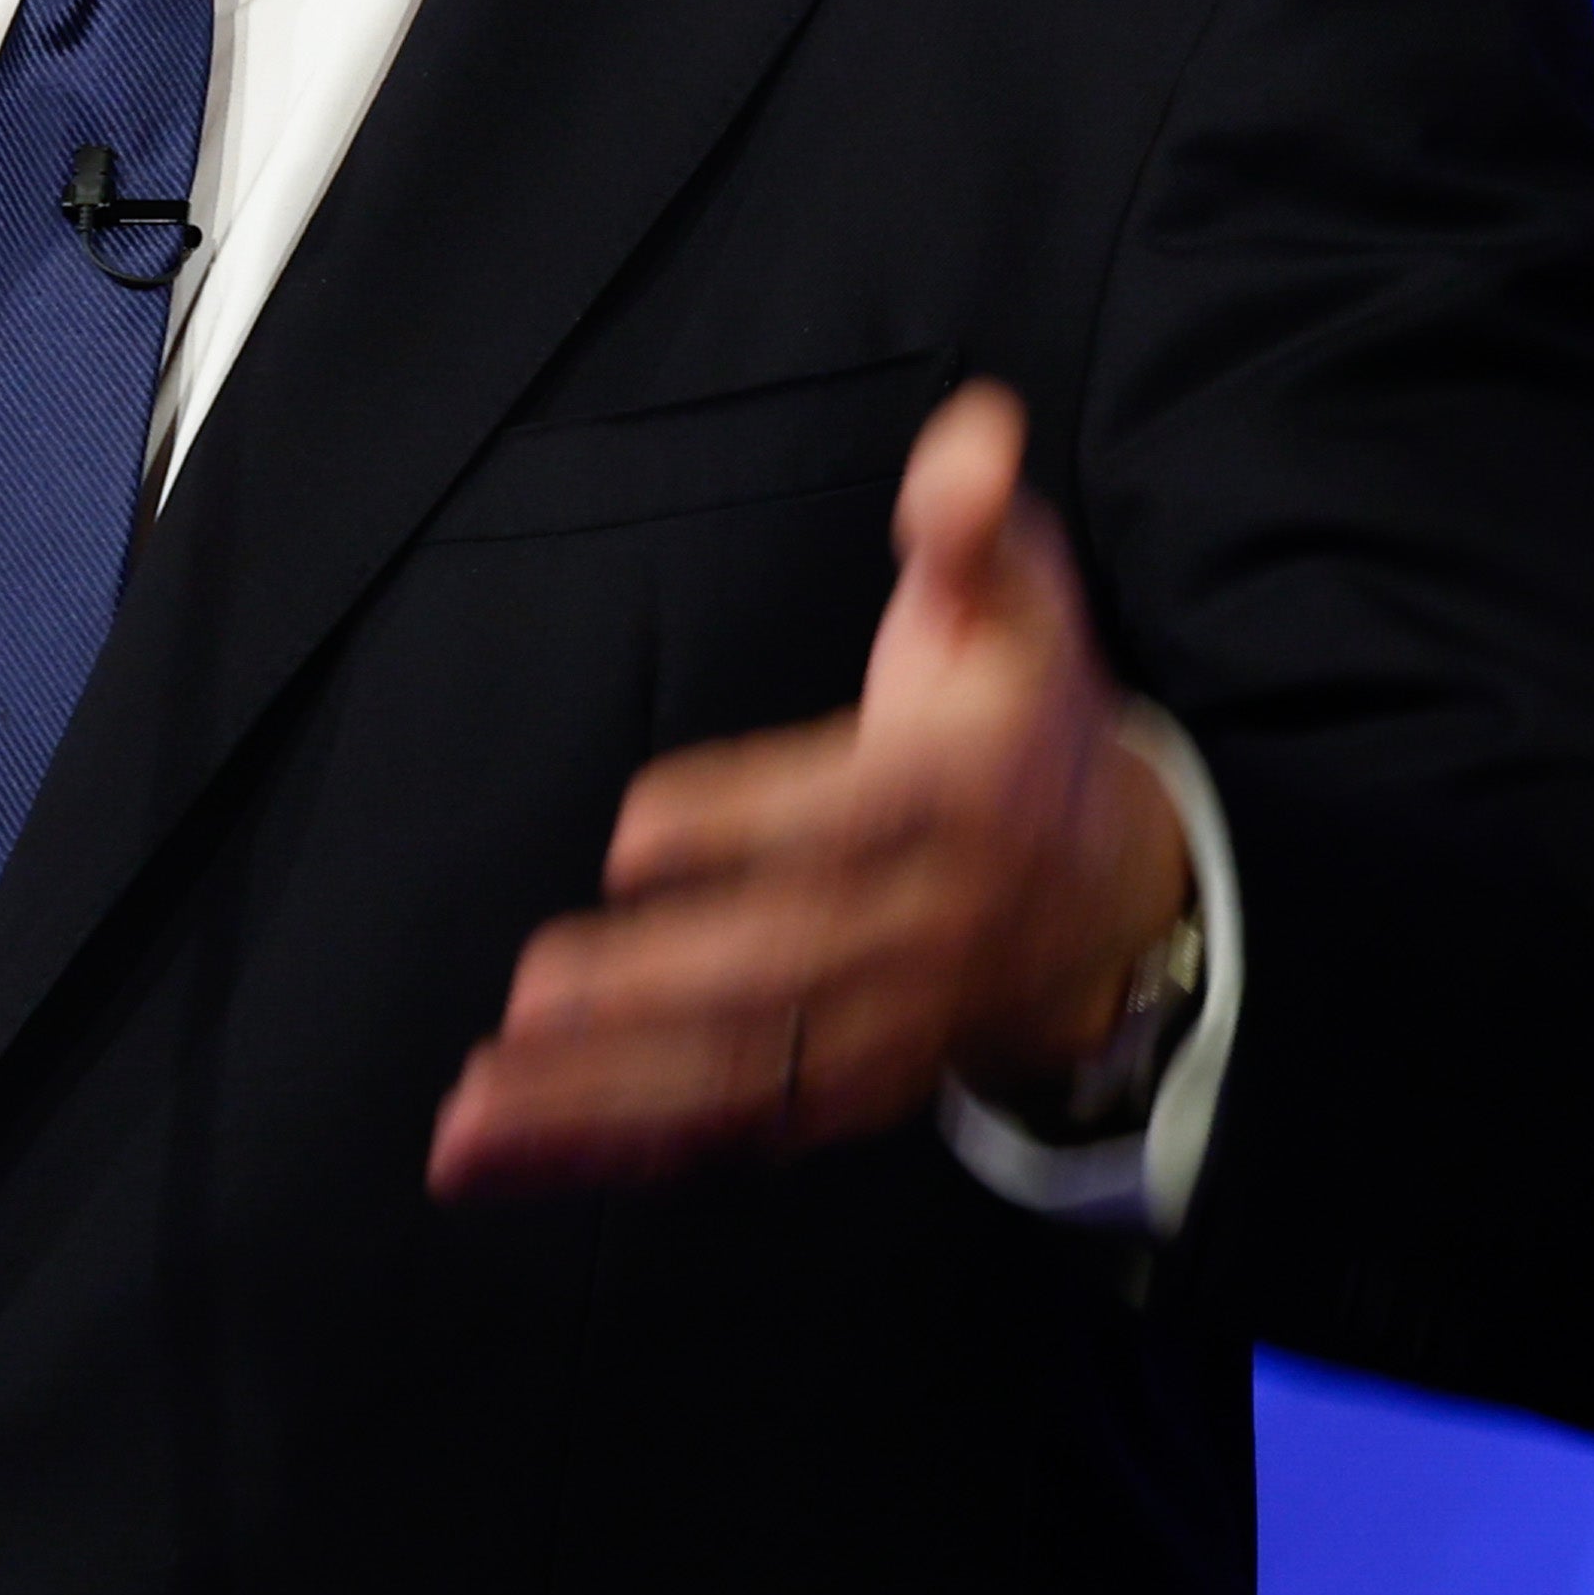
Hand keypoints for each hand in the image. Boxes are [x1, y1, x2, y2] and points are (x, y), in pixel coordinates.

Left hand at [430, 381, 1191, 1193]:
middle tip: (532, 992)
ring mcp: (886, 1026)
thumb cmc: (1026, 718)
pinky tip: (494, 1157)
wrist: (1120, 891)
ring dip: (603, 1102)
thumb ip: (973, 525)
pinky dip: (608, 1151)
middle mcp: (927, 929)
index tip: (632, 828)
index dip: (746, 823)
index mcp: (965, 798)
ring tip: (474, 1113)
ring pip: (743, 1074)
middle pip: (788, 969)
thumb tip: (971, 437)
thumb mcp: (1025, 603)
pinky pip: (725, 1130)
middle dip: (656, 990)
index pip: (853, 819)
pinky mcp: (843, 1086)